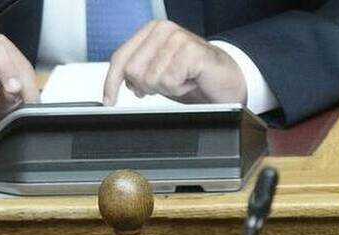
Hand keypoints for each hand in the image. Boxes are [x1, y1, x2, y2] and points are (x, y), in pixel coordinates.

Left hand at [103, 21, 246, 105]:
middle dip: (149, 87)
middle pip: (133, 71)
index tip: (109, 100)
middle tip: (170, 84)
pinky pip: (170, 81)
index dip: (112, 82)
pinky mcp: (190, 51)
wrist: (229, 82)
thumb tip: (121, 84)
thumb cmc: (197, 78)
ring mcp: (177, 38)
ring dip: (169, 88)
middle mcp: (163, 30)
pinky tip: (192, 81)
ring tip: (184, 81)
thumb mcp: (161, 76)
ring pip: (151, 78)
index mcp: (152, 31)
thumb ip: (140, 74)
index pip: (121, 57)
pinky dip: (181, 89)